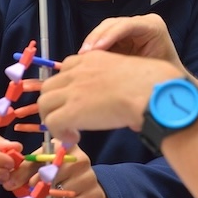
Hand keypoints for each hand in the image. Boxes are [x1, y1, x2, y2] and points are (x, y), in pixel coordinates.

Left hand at [12, 141, 109, 197]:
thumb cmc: (59, 177)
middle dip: (41, 186)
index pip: (45, 155)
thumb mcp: (41, 169)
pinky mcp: (93, 195)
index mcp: (65, 146)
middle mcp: (79, 158)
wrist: (87, 192)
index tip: (28, 183)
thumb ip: (23, 173)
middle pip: (54, 173)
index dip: (33, 171)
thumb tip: (8, 183)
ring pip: (61, 192)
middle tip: (35, 195)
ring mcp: (89, 176)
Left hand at [39, 50, 179, 144]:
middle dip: (54, 103)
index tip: (76, 101)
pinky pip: (52, 122)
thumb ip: (118, 79)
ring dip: (53, 118)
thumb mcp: (129, 71)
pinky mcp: (72, 110)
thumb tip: (121, 97)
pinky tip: (74, 138)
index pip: (67, 69)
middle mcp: (79, 71)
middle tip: (68, 119)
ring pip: (45, 103)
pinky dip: (59, 132)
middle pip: (50, 85)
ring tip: (69, 130)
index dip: (67, 87)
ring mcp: (73, 90)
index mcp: (93, 59)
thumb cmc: (153, 83)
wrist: (151, 92)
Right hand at [79, 13, 185, 71]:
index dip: (110, 35)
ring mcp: (129, 28)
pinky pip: (102, 38)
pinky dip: (93, 47)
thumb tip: (117, 71)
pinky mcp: (119, 36)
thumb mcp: (152, 71)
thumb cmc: (164, 77)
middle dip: (96, 38)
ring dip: (91, 42)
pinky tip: (83, 59)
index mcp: (153, 26)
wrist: (167, 81)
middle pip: (113, 24)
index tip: (96, 50)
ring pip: (104, 29)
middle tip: (83, 54)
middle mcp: (141, 23)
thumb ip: (136, 67)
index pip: (128, 25)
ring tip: (80, 57)